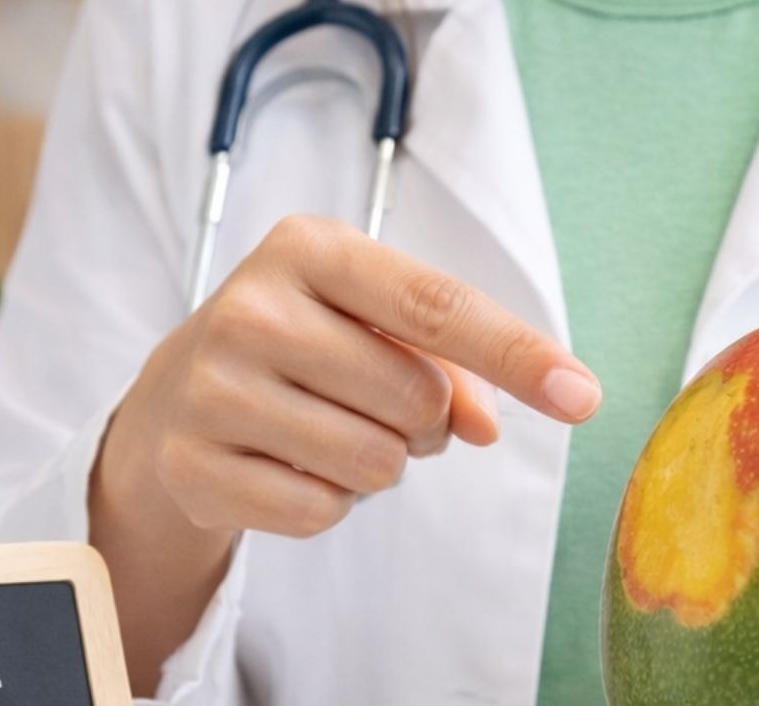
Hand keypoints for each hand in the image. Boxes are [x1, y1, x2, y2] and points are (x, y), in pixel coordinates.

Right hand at [97, 213, 602, 539]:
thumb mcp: (375, 324)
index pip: (438, 305)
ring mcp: (213, 387)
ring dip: (382, 462)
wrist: (176, 399)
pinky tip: (291, 464)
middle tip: (386, 408)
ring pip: (376, 461)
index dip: (518, 354)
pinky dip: (331, 501)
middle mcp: (253, 307)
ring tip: (335, 432)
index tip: (582, 396)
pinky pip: (322, 511)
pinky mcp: (193, 463)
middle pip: (416, 396)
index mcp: (309, 248)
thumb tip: (486, 423)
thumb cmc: (305, 346)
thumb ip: (451, 361)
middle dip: (427, 419)